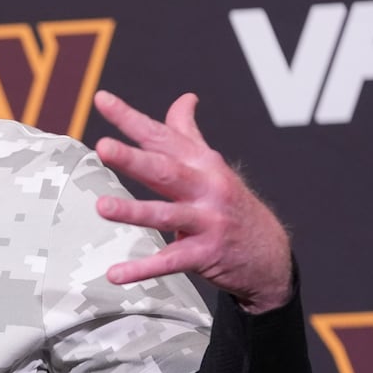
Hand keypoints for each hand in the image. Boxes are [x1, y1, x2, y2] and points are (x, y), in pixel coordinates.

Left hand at [92, 91, 291, 312]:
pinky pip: (170, 262)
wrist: (270, 253)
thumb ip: (189, 133)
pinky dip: (142, 269)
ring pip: (166, 214)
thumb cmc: (231, 203)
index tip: (102, 100)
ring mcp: (207, 221)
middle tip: (104, 147)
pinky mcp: (205, 254)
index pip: (161, 136)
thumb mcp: (212, 165)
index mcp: (201, 162)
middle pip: (165, 170)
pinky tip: (115, 274)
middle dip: (134, 158)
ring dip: (133, 211)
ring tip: (101, 207)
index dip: (130, 118)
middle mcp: (205, 187)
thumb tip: (184, 98)